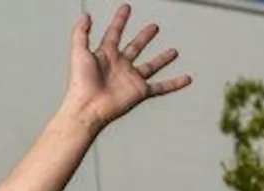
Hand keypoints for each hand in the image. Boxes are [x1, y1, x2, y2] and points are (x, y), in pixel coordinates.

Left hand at [63, 4, 191, 130]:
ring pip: (151, 65)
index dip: (120, 20)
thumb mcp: (78, 53)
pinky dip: (174, 84)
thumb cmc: (80, 84)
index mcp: (105, 55)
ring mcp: (130, 78)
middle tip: (153, 27)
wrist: (87, 108)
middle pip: (135, 47)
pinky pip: (161, 87)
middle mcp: (119, 65)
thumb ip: (81, 34)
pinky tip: (185, 79)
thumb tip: (84, 16)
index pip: (114, 33)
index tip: (126, 8)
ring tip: (173, 51)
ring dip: (162, 59)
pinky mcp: (139, 91)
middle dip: (144, 37)